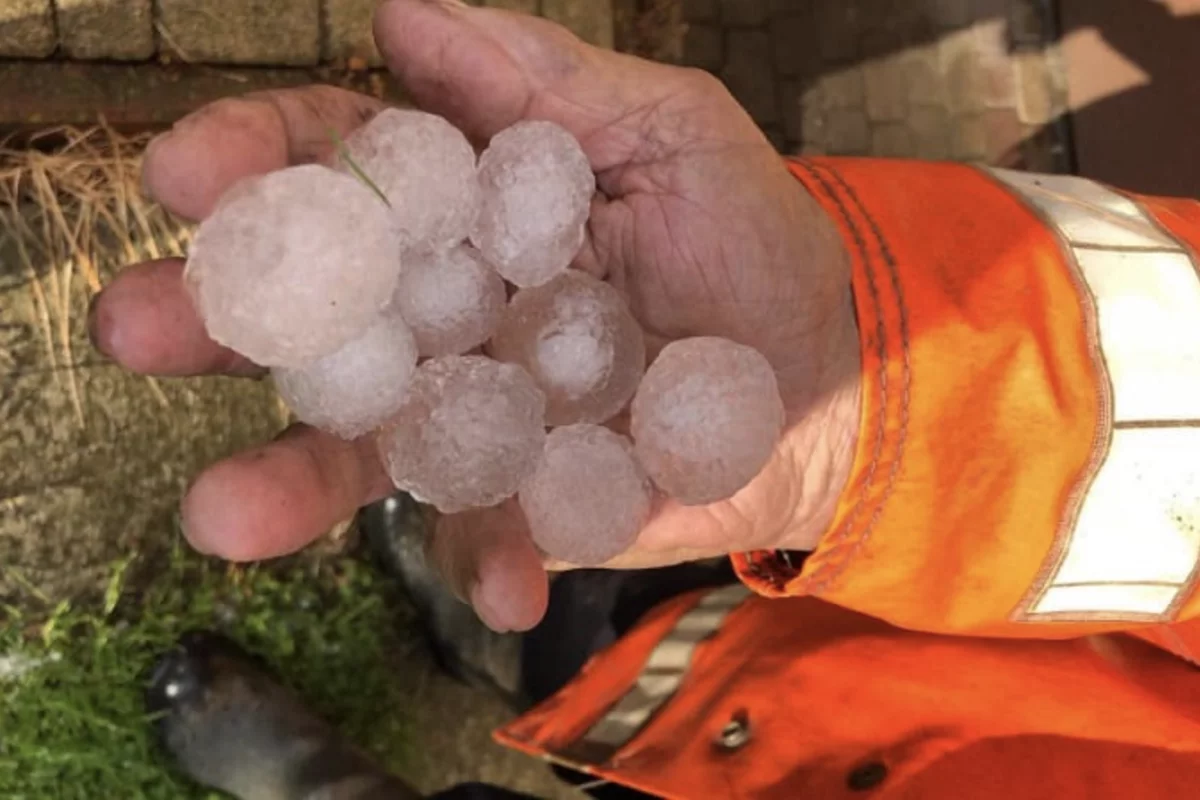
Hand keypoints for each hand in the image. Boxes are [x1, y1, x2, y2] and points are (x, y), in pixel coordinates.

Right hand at [89, 0, 861, 631]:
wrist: (826, 377)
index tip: (186, 173)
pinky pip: (482, 532)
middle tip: (133, 322)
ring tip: (219, 515)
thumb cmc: (752, 240)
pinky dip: (487, 556)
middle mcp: (445, 311)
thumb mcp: (669, 133)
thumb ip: (542, 82)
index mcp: (465, 209)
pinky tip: (503, 580)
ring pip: (360, 441)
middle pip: (315, 311)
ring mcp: (472, 412)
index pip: (339, 171)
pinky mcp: (521, 498)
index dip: (259, 162)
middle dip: (222, 315)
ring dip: (291, 478)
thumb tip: (400, 11)